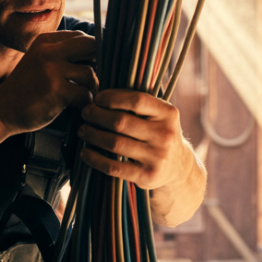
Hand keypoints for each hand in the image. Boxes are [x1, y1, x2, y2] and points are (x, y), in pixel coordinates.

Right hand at [0, 31, 96, 134]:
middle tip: (92, 78)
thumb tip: (97, 52)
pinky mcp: (56, 90)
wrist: (1, 109)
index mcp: (45, 41)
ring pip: (89, 73)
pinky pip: (84, 93)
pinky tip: (76, 106)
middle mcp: (49, 51)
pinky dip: (85, 102)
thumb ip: (61, 53)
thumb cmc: (26, 88)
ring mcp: (52, 70)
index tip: (91, 65)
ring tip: (81, 95)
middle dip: (97, 63)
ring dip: (90, 87)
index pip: (82, 36)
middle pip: (90, 46)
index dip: (92, 51)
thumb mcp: (39, 60)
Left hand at [78, 90, 194, 190]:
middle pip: (121, 122)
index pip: (136, 100)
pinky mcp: (146, 176)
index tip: (97, 98)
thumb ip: (142, 102)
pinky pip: (114, 167)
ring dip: (92, 135)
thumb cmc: (160, 133)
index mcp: (168, 114)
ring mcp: (156, 157)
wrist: (178, 167)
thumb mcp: (161, 115)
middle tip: (85, 112)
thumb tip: (106, 84)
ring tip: (83, 130)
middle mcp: (165, 135)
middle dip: (97, 116)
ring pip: (115, 144)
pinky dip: (95, 159)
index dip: (112, 97)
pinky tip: (85, 152)